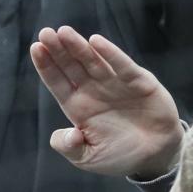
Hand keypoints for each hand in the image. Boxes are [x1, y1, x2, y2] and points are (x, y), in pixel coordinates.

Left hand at [30, 27, 181, 178]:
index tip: (36, 47)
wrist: (156, 157)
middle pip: (72, 66)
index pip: (57, 81)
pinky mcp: (139, 82)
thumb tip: (68, 135)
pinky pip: (122, 66)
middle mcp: (94, 90)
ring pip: (93, 61)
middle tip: (46, 33)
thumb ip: (71, 148)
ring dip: (79, 46)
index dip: (46, 65)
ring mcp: (115, 83)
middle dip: (59, 49)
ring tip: (64, 32)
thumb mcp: (90, 158)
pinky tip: (96, 41)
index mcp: (78, 106)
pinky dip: (110, 53)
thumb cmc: (120, 155)